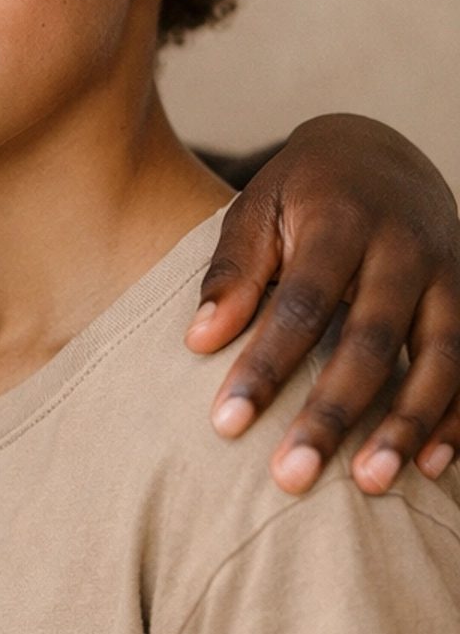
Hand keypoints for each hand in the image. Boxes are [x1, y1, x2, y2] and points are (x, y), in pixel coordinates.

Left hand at [185, 116, 459, 495]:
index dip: (265, 364)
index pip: (302, 301)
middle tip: (292, 475)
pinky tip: (428, 467)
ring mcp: (450, 274)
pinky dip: (456, 419)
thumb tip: (199, 339)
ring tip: (368, 484)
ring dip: (406, 426)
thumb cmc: (304, 191)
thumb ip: (233, 269)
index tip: (226, 423)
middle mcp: (406, 246)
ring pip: (440, 358)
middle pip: (372, 339)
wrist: (383, 149)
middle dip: (333, 412)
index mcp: (344, 217)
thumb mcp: (258, 206)